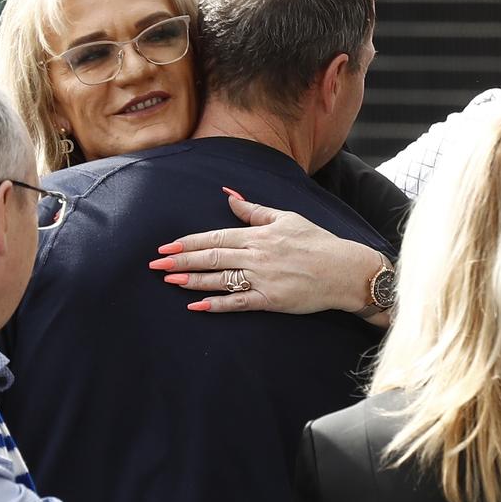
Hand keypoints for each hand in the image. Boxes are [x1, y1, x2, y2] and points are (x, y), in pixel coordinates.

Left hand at [149, 193, 377, 314]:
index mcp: (259, 234)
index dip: (189, 242)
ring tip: (169, 281)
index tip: (166, 246)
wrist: (344, 270)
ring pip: (220, 279)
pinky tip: (196, 305)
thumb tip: (229, 195)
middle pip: (211, 257)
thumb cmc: (317, 242)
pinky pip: (238, 303)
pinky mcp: (271, 300)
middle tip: (156, 265)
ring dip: (192, 280)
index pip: (216, 237)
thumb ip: (253, 209)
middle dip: (181, 260)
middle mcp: (257, 255)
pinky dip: (216, 304)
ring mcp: (263, 279)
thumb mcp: (286, 217)